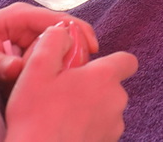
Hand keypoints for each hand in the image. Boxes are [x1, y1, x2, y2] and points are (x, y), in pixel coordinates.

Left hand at [0, 4, 98, 83]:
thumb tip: (22, 68)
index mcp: (19, 16)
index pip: (56, 19)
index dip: (77, 31)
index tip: (92, 48)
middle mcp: (27, 21)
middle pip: (61, 31)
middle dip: (73, 48)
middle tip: (80, 70)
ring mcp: (27, 33)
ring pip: (55, 44)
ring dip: (62, 58)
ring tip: (68, 76)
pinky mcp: (25, 46)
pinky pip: (44, 54)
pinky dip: (50, 64)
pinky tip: (52, 77)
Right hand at [4, 21, 136, 141]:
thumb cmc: (36, 117)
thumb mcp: (36, 69)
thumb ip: (53, 41)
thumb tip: (64, 31)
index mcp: (105, 77)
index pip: (127, 60)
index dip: (111, 62)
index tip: (89, 69)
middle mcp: (117, 101)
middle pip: (112, 86)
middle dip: (93, 87)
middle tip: (63, 94)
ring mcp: (115, 127)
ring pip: (107, 110)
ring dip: (90, 110)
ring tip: (61, 116)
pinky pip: (101, 130)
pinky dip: (88, 129)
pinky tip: (66, 132)